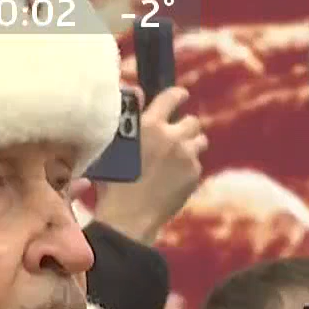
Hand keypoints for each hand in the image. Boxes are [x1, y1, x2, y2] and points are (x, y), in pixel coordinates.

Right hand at [92, 85, 206, 244]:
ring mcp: (186, 156)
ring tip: (175, 159)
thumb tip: (137, 90)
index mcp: (149, 125)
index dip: (177, 95)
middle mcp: (172, 136)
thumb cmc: (111, 183)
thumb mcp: (109, 146)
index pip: (172, 97)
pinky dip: (187, 168)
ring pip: (199, 141)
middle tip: (173, 137)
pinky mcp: (194, 174)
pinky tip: (171, 179)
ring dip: (189, 146)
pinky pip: (197, 164)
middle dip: (184, 127)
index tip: (180, 96)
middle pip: (192, 121)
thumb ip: (126, 117)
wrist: (127, 218)